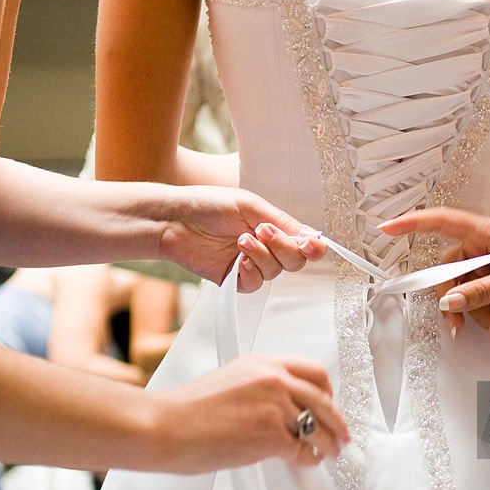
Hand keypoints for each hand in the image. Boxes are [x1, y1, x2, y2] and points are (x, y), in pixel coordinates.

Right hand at [149, 355, 349, 472]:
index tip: (329, 404)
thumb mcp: (228, 382)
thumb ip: (257, 390)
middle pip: (324, 399)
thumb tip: (277, 408)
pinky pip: (303, 451)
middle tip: (341, 435)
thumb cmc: (186, 411)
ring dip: (329, 444)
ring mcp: (275, 406)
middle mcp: (273, 380)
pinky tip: (305, 463)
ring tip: (329, 454)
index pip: (313, 371)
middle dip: (338, 421)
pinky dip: (308, 460)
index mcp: (262, 363)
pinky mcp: (272, 435)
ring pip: (319, 427)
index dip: (327, 392)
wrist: (164, 427)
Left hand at [161, 186, 326, 291]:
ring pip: (275, 272)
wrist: (176, 219)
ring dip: (261, 254)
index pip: (305, 245)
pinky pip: (255, 283)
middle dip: (284, 247)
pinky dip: (250, 270)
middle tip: (263, 230)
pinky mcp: (235, 279)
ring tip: (241, 239)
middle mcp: (267, 249)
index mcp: (275, 229)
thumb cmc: (209, 205)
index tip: (309, 242)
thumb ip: (283, 222)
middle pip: (296, 262)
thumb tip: (313, 236)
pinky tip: (238, 257)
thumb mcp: (251, 206)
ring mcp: (251, 265)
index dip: (313, 247)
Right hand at [379, 208, 489, 339]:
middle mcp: (486, 249)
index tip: (388, 227)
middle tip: (459, 323)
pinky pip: (481, 302)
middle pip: (452, 271)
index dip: (415, 223)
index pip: (445, 222)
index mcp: (489, 234)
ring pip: (466, 293)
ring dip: (482, 315)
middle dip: (459, 299)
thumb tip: (449, 302)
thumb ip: (480, 291)